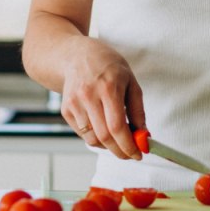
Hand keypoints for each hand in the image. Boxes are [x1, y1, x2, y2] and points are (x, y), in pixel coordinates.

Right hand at [60, 38, 145, 159]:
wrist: (76, 55)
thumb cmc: (107, 66)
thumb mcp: (130, 81)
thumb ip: (138, 110)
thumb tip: (144, 136)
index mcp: (108, 87)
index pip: (117, 127)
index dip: (128, 145)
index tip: (138, 154)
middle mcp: (88, 96)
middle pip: (104, 137)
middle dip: (120, 151)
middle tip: (130, 154)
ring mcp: (74, 103)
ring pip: (92, 139)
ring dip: (108, 146)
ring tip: (117, 138)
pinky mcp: (66, 110)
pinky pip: (83, 134)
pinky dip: (96, 138)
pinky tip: (103, 128)